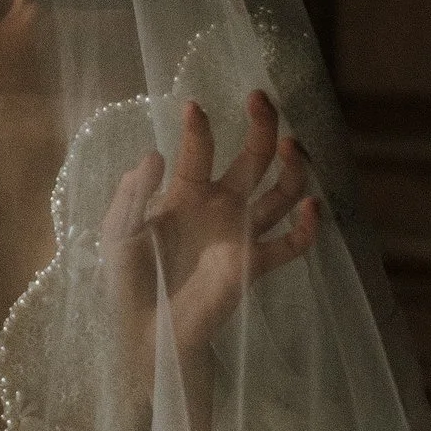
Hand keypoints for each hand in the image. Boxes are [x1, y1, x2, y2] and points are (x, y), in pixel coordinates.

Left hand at [101, 89, 319, 376]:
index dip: (198, 128)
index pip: (198, 150)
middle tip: (260, 98)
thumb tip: (153, 154)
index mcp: (185, 192)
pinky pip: (290, 245)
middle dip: (261, 126)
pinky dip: (306, 227)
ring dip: (292, 168)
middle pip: (252, 158)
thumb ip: (133, 194)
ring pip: (280, 193)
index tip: (194, 107)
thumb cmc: (128, 278)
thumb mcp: (119, 231)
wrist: (145, 331)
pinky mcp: (253, 265)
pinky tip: (311, 207)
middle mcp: (219, 205)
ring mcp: (240, 234)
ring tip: (293, 144)